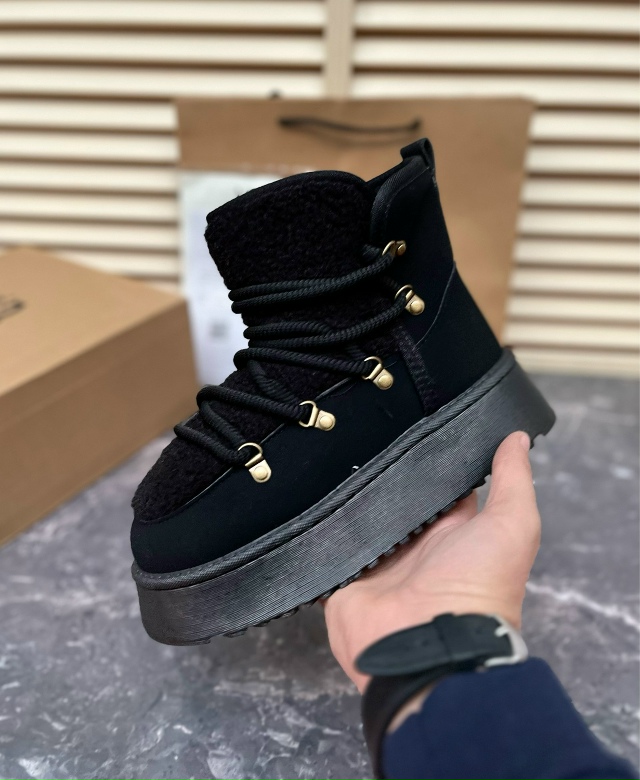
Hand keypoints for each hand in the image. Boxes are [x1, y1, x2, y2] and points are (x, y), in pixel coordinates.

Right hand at [323, 431, 539, 691]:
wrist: (428, 646)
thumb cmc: (478, 584)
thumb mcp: (512, 526)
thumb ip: (513, 481)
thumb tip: (517, 435)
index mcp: (452, 531)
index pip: (440, 483)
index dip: (432, 454)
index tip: (414, 415)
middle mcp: (414, 543)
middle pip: (395, 497)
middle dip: (383, 469)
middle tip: (362, 424)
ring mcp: (377, 560)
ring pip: (360, 515)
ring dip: (349, 492)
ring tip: (328, 444)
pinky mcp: (344, 574)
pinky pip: (328, 543)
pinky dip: (320, 523)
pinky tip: (306, 489)